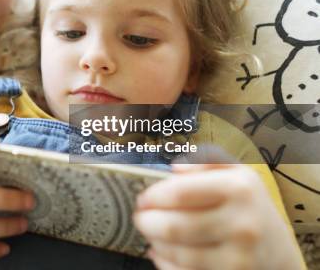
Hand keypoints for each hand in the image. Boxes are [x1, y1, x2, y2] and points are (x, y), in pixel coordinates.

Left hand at [133, 164, 301, 269]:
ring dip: (155, 242)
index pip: (180, 193)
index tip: (142, 198)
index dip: (153, 196)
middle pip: (174, 227)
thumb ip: (206, 159)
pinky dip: (165, 262)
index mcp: (239, 189)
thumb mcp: (235, 171)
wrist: (277, 252)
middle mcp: (242, 225)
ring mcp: (239, 258)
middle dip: (147, 222)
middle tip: (140, 218)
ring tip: (151, 233)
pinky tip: (161, 252)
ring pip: (177, 253)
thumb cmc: (247, 205)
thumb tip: (175, 168)